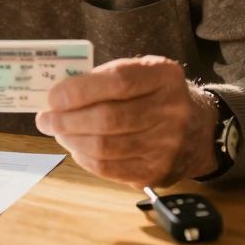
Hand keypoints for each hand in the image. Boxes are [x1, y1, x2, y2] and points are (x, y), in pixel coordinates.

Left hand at [34, 56, 219, 187]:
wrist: (199, 129)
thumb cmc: (155, 95)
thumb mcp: (141, 72)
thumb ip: (104, 78)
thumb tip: (58, 94)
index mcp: (164, 76)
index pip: (117, 81)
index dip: (79, 90)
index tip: (53, 97)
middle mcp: (171, 110)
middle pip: (108, 118)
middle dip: (66, 120)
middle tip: (45, 119)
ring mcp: (166, 145)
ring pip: (104, 147)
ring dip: (71, 139)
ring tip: (58, 131)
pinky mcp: (156, 172)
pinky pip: (108, 168)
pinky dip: (84, 157)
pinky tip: (76, 147)